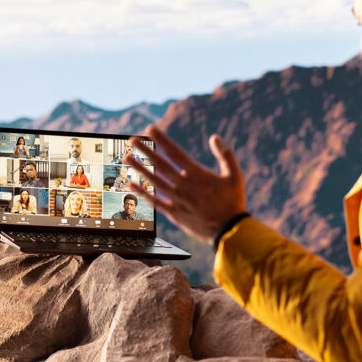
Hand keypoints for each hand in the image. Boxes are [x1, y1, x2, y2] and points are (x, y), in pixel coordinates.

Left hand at [125, 125, 245, 244]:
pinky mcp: (174, 214)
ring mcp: (178, 200)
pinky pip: (155, 202)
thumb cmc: (233, 202)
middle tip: (132, 140)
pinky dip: (143, 192)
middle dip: (146, 151)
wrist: (230, 231)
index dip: (162, 140)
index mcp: (198, 174)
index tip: (151, 129)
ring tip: (127, 157)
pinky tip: (131, 183)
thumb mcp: (235, 176)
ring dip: (140, 168)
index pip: (175, 153)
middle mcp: (185, 186)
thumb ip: (225, 155)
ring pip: (154, 181)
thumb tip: (215, 138)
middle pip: (161, 165)